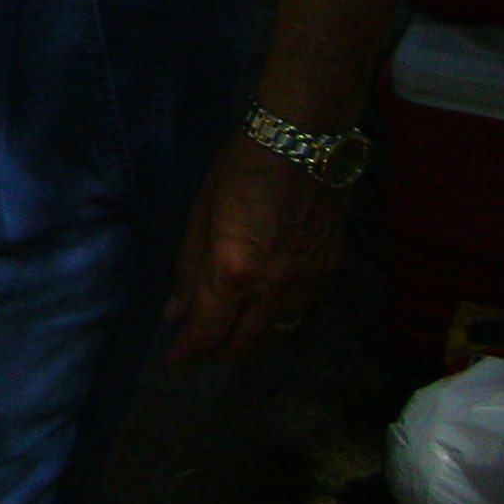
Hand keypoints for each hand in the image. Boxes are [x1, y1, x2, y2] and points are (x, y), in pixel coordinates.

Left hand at [163, 132, 349, 363]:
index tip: (174, 361)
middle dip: (220, 351)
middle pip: (248, 342)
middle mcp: (275, 285)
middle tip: (199, 349)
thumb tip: (176, 310)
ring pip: (278, 330)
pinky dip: (276, 317)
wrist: (303, 142)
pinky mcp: (329, 269)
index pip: (210, 329)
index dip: (190, 351)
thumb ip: (189, 267)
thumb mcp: (200, 212)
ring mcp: (308, 280)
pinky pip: (299, 308)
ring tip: (226, 331)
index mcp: (235, 269)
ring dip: (250, 338)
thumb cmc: (241, 167)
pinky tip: (261, 306)